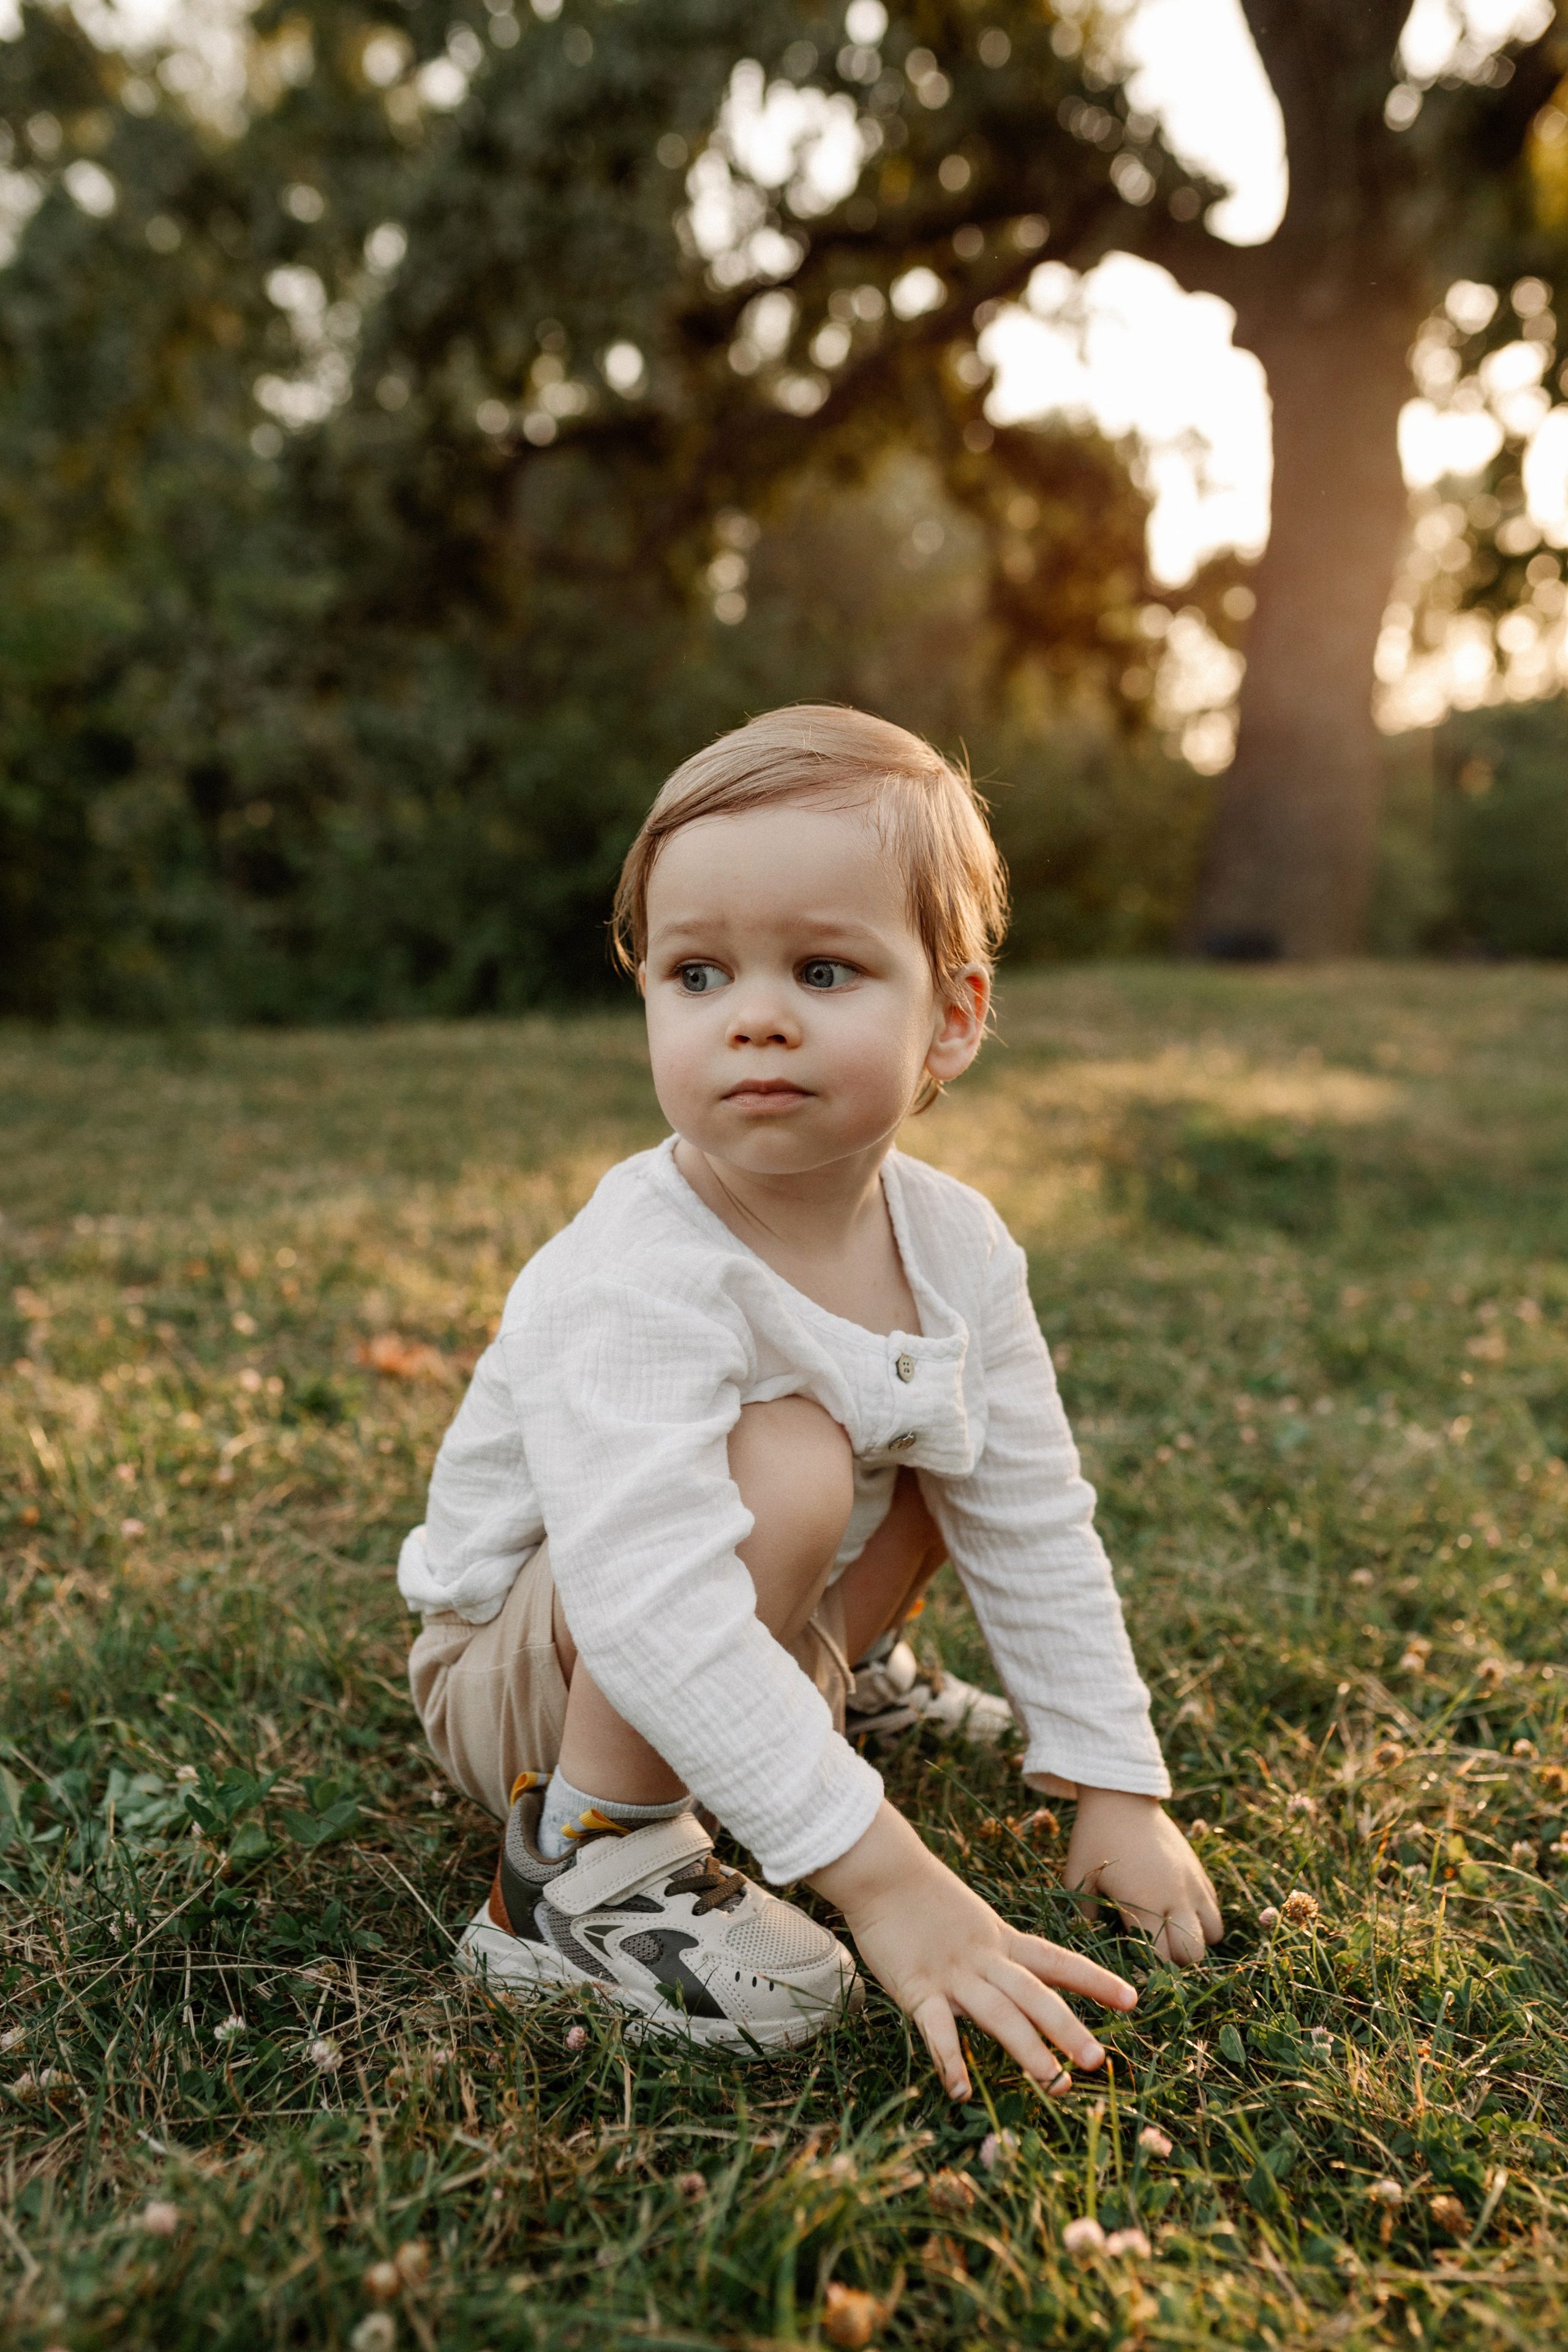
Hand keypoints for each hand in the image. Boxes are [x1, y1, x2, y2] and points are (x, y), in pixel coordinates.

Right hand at [810, 1802, 1136, 2100]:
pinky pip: (937, 2029)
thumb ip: (992, 1952)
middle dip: (1067, 2028)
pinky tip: (961, 2091)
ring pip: (998, 2015)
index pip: (1057, 1961)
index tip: (1133, 2000)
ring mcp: (952, 1974)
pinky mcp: (917, 1987)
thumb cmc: (922, 1897)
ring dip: (1028, 2050)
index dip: (1095, 1981)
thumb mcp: (970, 1920)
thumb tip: (1017, 1981)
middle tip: (1098, 2061)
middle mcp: (985, 1958)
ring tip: (1055, 2084)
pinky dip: (950, 2060)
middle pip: (1034, 1995)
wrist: (881, 1870)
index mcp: (1001, 1940)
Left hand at [1065, 1788, 1221, 1964]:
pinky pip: (1214, 1907)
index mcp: (1143, 1902)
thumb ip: (1084, 1915)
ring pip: (1214, 1934)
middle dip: (1177, 1960)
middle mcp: (1175, 1897)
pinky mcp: (1199, 1871)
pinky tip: (1178, 1909)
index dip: (1150, 1969)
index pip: (1161, 1958)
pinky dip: (1202, 1917)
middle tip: (1154, 1949)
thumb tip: (1092, 1942)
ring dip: (1195, 1939)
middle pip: (1195, 1954)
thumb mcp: (1077, 1877)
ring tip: (1170, 1930)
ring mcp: (1192, 1883)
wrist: (1119, 1795)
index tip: (1135, 1965)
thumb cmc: (1092, 1837)